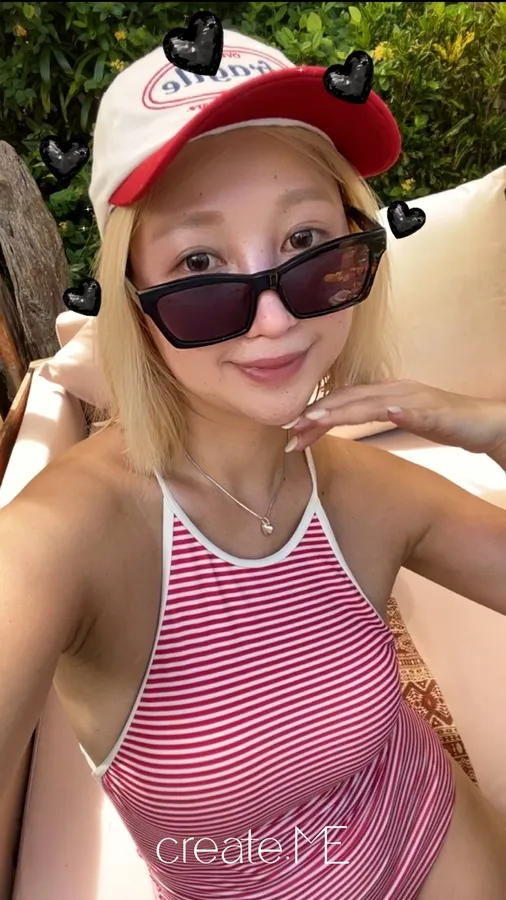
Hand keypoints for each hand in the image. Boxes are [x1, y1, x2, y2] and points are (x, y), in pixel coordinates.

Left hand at [283, 380, 505, 455]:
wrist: (486, 423)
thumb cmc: (444, 422)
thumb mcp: (401, 417)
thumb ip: (374, 415)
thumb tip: (341, 422)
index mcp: (386, 392)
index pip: (343, 401)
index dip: (315, 412)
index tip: (290, 428)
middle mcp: (397, 389)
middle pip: (350, 400)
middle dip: (317, 413)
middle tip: (290, 429)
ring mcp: (417, 398)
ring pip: (373, 403)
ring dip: (343, 411)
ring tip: (317, 420)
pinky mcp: (438, 411)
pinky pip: (417, 411)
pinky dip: (400, 412)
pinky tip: (385, 414)